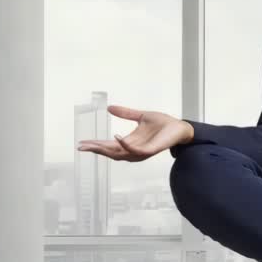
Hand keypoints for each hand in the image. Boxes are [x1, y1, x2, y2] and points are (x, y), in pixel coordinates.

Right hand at [76, 105, 193, 161]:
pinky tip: (116, 137)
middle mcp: (133, 149)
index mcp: (130, 142)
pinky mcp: (150, 150)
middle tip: (81, 147)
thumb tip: (109, 107)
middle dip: (96, 149)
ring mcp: (141, 151)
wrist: (180, 127)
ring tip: (93, 145)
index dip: (95, 145)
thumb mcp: (140, 116)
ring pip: (120, 154)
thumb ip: (125, 113)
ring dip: (106, 149)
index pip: (109, 145)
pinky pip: (135, 150)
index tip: (82, 143)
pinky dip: (125, 145)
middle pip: (110, 152)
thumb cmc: (163, 124)